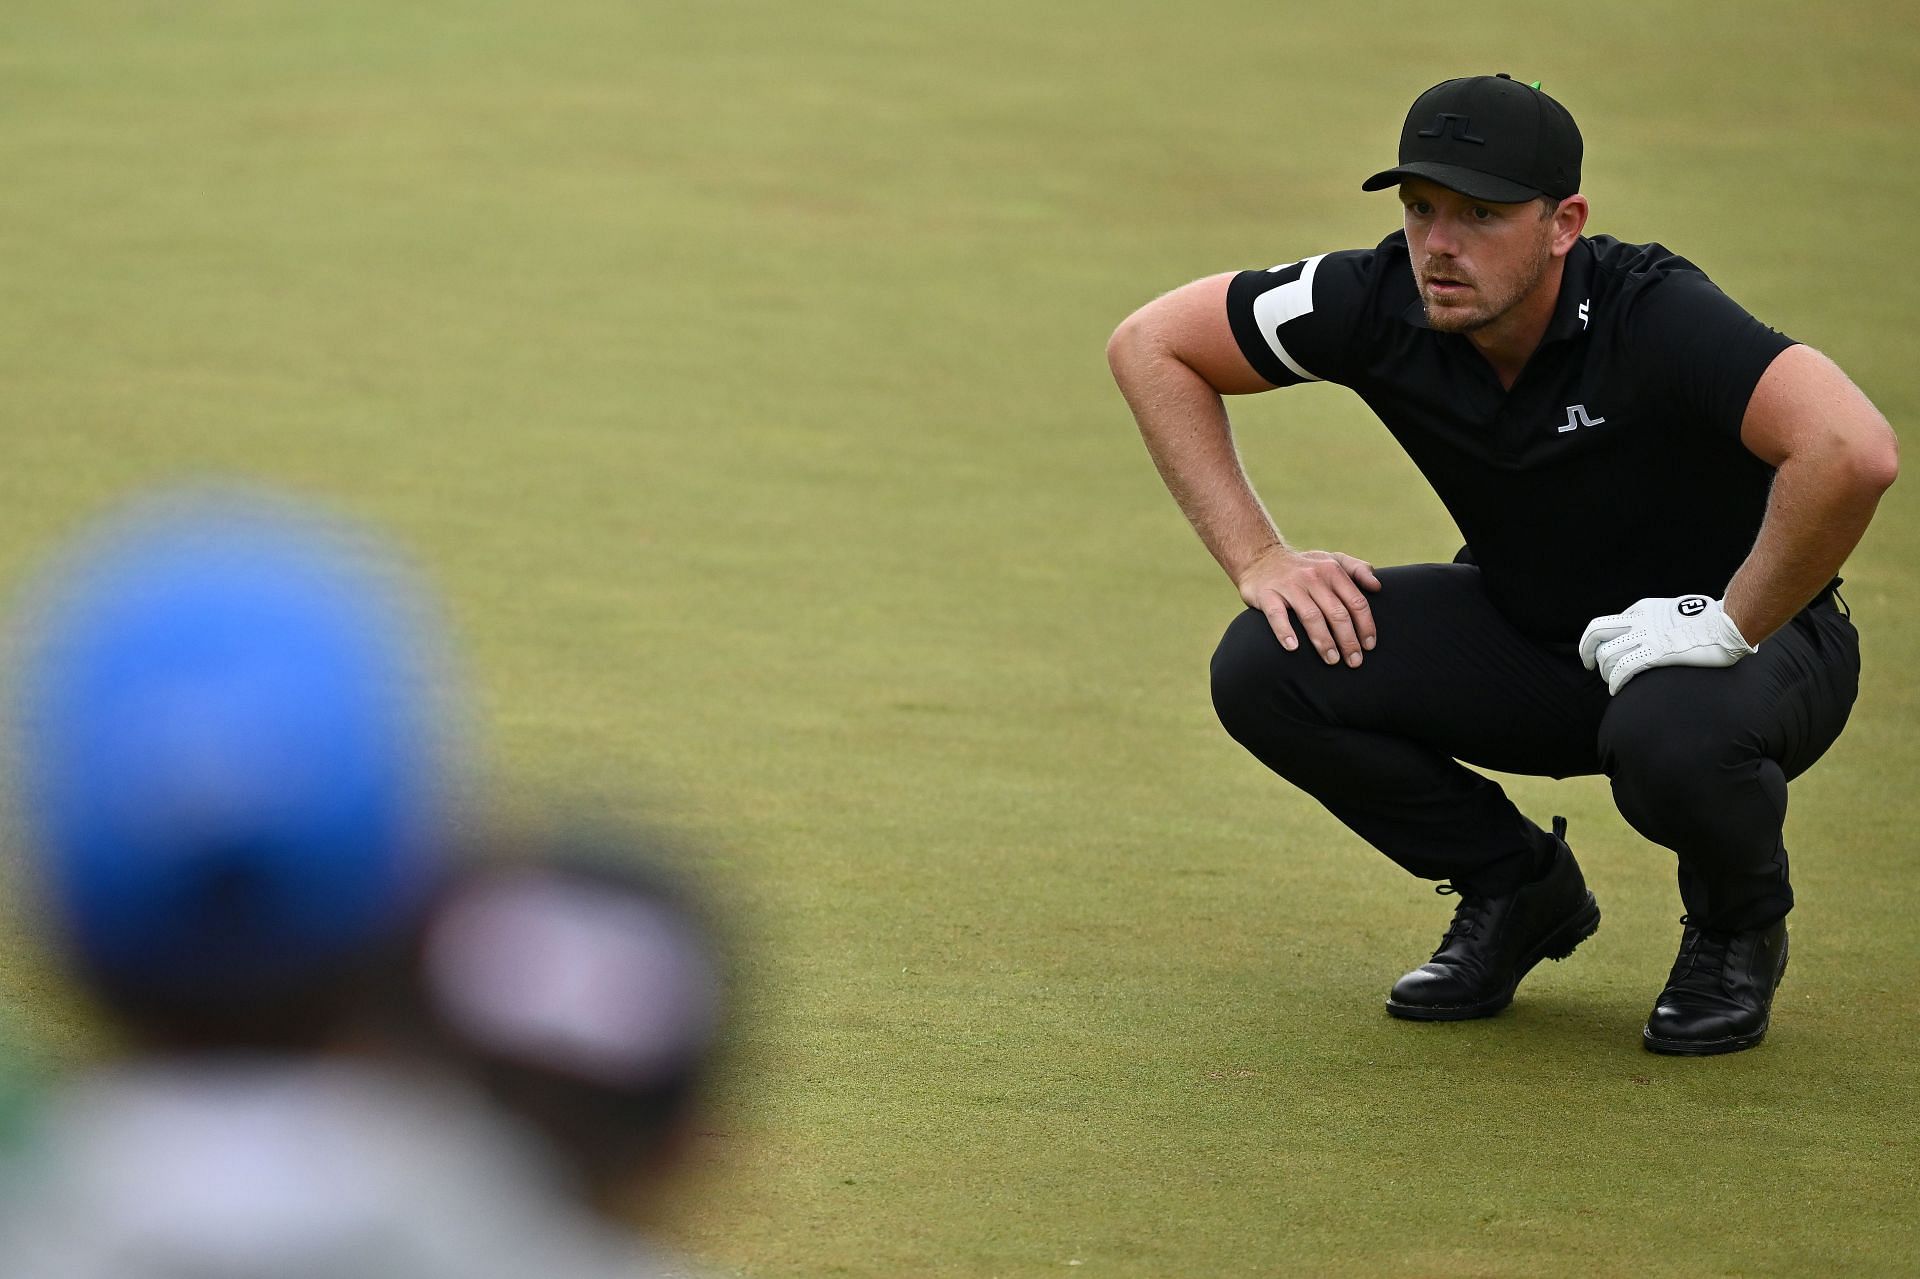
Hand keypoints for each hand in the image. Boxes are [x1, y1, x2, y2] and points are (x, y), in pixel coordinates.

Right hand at [1237, 546, 1381, 666]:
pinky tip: (1293, 648)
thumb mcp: (1331, 560)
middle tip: (1354, 662)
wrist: (1260, 558)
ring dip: (1324, 642)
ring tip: (1331, 660)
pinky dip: (1285, 632)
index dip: (1365, 626)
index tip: (1369, 646)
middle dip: (1348, 641)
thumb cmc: (1302, 566)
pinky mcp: (1266, 594)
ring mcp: (1289, 585)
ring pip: (1311, 616)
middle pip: (1337, 613)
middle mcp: (1313, 577)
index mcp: (1332, 571)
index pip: (1356, 602)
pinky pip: (1277, 615)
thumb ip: (1357, 569)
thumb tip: (1377, 586)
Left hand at [1578, 594, 1755, 694]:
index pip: (1608, 623)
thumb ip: (1662, 621)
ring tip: (1612, 682)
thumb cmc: (1714, 619)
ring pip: (1607, 655)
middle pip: (1596, 632)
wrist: (1731, 622)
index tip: (1600, 652)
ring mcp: (1647, 637)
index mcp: (1643, 609)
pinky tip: (1616, 689)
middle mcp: (1640, 620)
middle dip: (1586, 650)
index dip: (1599, 640)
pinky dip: (1615, 681)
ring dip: (1605, 672)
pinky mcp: (1657, 654)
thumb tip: (1661, 633)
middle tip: (1588, 665)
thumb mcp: (1678, 611)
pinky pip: (1624, 669)